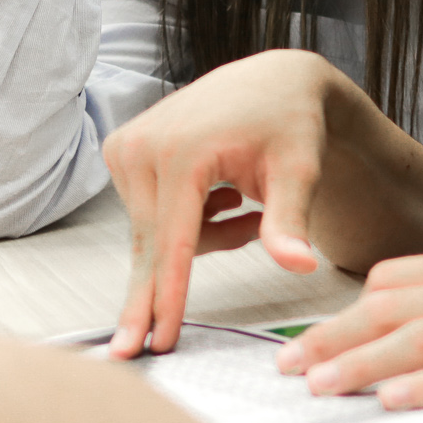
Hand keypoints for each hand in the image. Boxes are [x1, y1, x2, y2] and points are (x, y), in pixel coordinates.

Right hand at [102, 50, 339, 358]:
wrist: (270, 80)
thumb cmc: (289, 123)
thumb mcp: (299, 172)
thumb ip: (289, 221)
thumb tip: (299, 265)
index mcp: (182, 151)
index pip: (172, 242)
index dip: (166, 298)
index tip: (154, 342)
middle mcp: (142, 146)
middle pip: (154, 245)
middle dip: (169, 283)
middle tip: (141, 335)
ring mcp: (126, 147)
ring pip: (154, 235)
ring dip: (199, 238)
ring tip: (242, 202)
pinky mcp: (122, 151)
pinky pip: (150, 216)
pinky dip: (185, 220)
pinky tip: (220, 193)